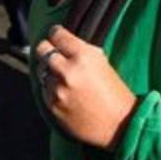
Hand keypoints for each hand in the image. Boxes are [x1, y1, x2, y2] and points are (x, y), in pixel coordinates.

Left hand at [35, 25, 139, 149]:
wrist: (119, 125)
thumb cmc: (115, 92)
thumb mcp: (102, 62)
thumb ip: (80, 50)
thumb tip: (62, 41)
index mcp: (83, 56)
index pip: (57, 35)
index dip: (56, 34)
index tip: (56, 35)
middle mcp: (68, 71)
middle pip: (42, 49)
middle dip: (47, 50)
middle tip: (54, 53)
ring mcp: (58, 90)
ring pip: (41, 71)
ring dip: (50, 72)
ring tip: (63, 77)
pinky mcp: (52, 106)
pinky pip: (44, 90)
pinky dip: (51, 89)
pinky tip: (65, 92)